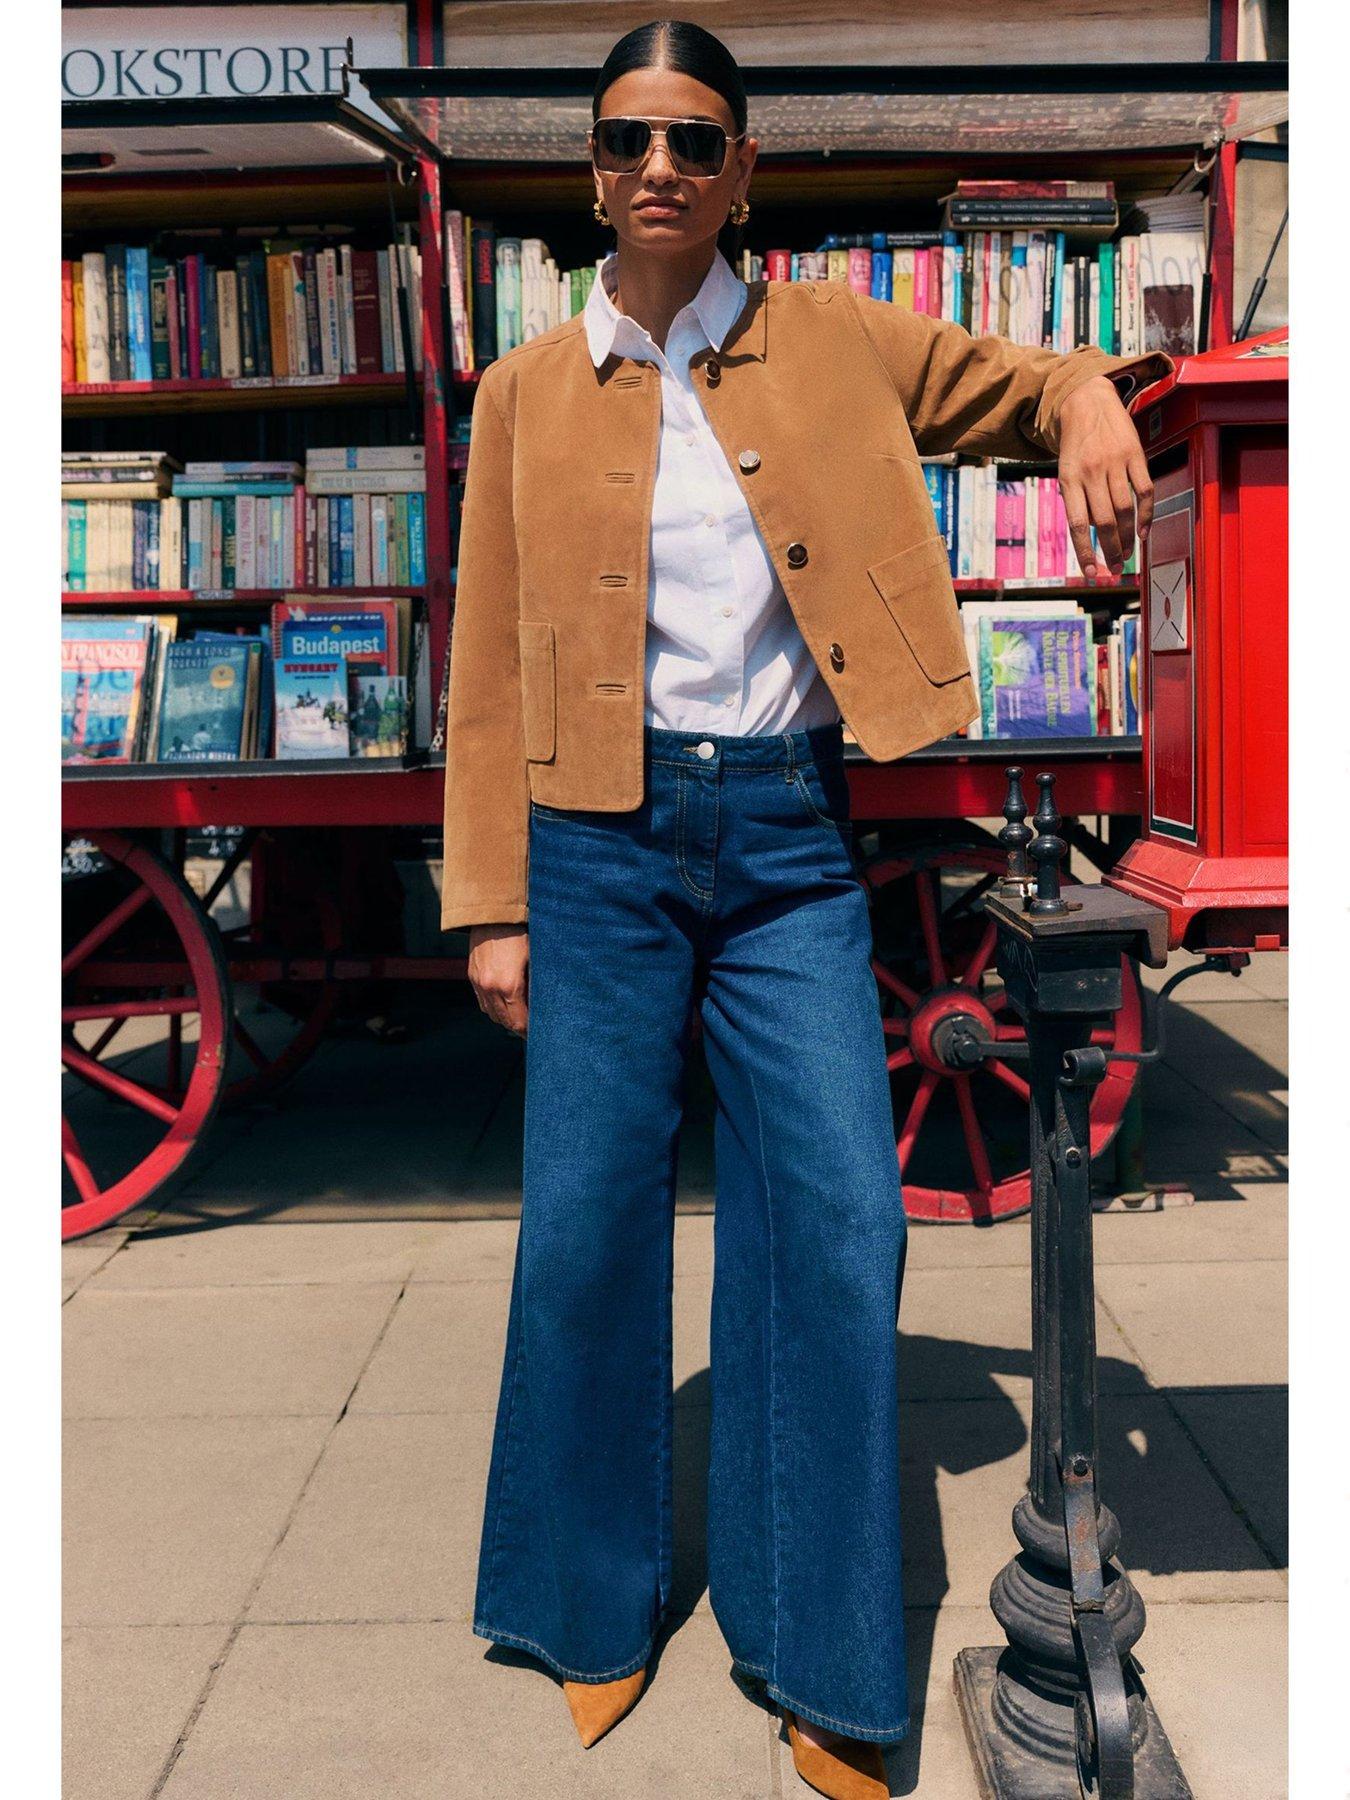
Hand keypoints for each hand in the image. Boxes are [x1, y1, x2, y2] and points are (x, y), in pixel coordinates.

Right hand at [467, 923, 528, 1035]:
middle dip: (519, 1028)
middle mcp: (490, 988)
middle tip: (532, 1030)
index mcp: (509, 985)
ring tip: (520, 1017)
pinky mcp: (472, 976)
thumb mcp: (536, 958)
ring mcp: (478, 982)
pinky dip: (493, 1007)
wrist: (493, 913)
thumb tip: (546, 1004)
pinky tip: (505, 1003)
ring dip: (505, 1018)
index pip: (519, 1022)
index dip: (529, 1031)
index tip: (539, 1034)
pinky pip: (482, 1001)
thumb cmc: (521, 933)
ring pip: (491, 1014)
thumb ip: (538, 984)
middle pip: (504, 1022)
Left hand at [1056, 375, 1154, 580]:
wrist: (1087, 400)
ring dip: (1127, 537)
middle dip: (1110, 550)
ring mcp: (1115, 462)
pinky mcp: (1135, 454)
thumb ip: (1076, 500)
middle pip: (1104, 521)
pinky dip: (1146, 514)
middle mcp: (1091, 472)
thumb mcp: (1065, 470)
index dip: (1084, 551)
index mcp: (1069, 479)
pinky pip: (1144, 490)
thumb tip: (1088, 536)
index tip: (1090, 572)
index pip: (1077, 524)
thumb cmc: (1075, 444)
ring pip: (1124, 509)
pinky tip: (1143, 531)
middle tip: (1114, 568)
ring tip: (1127, 555)